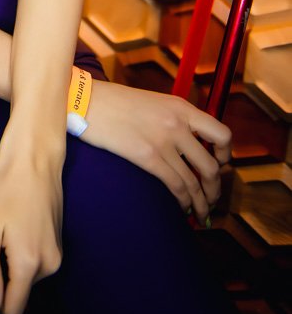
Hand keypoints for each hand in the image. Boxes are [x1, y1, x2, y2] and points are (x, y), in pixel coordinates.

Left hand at [0, 140, 63, 313]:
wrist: (34, 159)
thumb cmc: (6, 190)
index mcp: (29, 265)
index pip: (13, 310)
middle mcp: (48, 266)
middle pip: (18, 291)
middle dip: (3, 273)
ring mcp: (57, 255)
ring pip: (26, 275)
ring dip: (12, 259)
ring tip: (6, 229)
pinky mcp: (58, 244)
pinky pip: (35, 261)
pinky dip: (23, 250)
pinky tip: (17, 225)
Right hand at [81, 79, 231, 224]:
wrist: (87, 100)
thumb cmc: (115, 102)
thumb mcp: (153, 102)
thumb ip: (173, 119)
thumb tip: (188, 146)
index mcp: (181, 107)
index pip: (222, 134)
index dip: (226, 156)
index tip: (220, 165)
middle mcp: (178, 123)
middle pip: (212, 166)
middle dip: (215, 190)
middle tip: (211, 200)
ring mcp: (164, 140)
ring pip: (195, 182)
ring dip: (200, 203)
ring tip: (199, 214)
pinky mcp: (147, 156)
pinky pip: (176, 187)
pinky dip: (183, 202)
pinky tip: (181, 208)